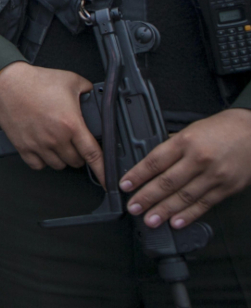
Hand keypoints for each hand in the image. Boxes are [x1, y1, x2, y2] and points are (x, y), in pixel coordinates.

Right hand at [0, 62, 102, 181]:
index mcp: (71, 124)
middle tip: (74, 143)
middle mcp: (56, 138)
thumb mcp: (70, 79)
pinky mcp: (23, 146)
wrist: (8, 82)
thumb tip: (94, 94)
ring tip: (58, 144)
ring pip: (58, 165)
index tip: (108, 181)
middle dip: (78, 154)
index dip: (103, 171)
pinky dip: (42, 161)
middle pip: (76, 162)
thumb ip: (87, 89)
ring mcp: (38, 144)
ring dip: (61, 158)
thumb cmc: (36, 81)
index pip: (93, 155)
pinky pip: (38, 165)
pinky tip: (43, 150)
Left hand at [121, 107, 250, 229]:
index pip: (155, 161)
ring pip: (184, 197)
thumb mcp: (191, 130)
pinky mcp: (227, 188)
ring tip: (151, 220)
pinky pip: (204, 204)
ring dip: (165, 211)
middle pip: (167, 182)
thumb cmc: (221, 129)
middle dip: (147, 197)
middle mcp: (199, 159)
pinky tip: (176, 222)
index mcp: (186, 141)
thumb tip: (152, 164)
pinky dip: (189, 215)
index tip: (125, 186)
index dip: (137, 175)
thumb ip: (172, 147)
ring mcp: (214, 175)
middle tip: (133, 208)